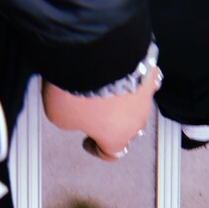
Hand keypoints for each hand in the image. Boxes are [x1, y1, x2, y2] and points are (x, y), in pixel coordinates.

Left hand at [41, 67, 161, 160]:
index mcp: (116, 137)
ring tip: (106, 89)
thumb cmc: (79, 88)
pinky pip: (143, 78)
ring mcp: (145, 95)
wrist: (95, 54)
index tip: (89, 143)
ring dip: (123, 100)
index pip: (112, 153)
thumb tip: (72, 116)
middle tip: (95, 114)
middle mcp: (136, 119)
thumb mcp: (59, 115)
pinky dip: (133, 77)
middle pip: (128, 129)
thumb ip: (70, 121)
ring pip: (137, 104)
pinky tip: (122, 70)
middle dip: (112, 124)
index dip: (98, 149)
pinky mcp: (149, 69)